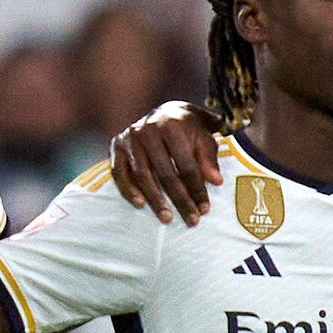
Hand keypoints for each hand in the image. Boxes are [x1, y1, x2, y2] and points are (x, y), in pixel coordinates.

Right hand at [106, 101, 221, 225]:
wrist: (165, 112)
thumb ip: (209, 158)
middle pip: (165, 172)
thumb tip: (216, 181)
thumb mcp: (203, 137)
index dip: (196, 188)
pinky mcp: (117, 146)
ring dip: (155, 200)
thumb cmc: (188, 129)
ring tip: (167, 218)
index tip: (204, 209)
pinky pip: (119, 173)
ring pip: (142, 175)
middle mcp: (148, 130)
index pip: (186, 164)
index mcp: (172, 125)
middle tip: (191, 220)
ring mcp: (130, 138)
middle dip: (180, 199)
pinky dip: (129, 190)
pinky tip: (140, 205)